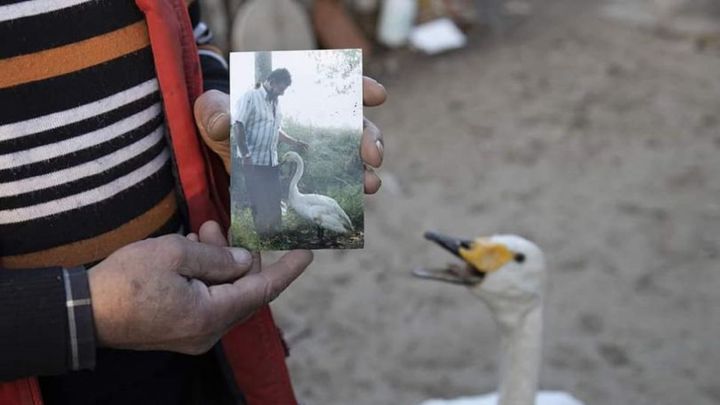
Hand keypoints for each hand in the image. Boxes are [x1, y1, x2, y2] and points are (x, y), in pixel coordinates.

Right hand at [89, 221, 312, 353]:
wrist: (82, 312)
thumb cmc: (126, 280)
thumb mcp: (175, 253)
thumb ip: (217, 257)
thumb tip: (244, 260)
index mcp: (211, 314)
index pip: (262, 290)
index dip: (286, 270)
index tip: (307, 253)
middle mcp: (208, 331)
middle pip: (242, 291)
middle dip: (238, 256)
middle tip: (217, 227)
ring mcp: (194, 335)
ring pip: (224, 294)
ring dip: (218, 263)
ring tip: (200, 232)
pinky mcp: (180, 331)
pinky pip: (207, 301)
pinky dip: (205, 276)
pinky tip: (191, 252)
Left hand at [194, 77, 386, 193]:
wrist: (217, 150)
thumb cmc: (220, 121)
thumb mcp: (211, 112)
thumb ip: (214, 113)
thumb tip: (223, 124)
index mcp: (299, 99)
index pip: (337, 88)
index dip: (360, 88)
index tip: (377, 95)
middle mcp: (317, 123)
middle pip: (356, 126)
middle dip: (370, 138)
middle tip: (373, 154)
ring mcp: (318, 152)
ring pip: (355, 157)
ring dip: (367, 170)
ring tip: (370, 183)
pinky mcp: (310, 177)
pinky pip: (338, 182)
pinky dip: (351, 189)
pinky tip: (360, 199)